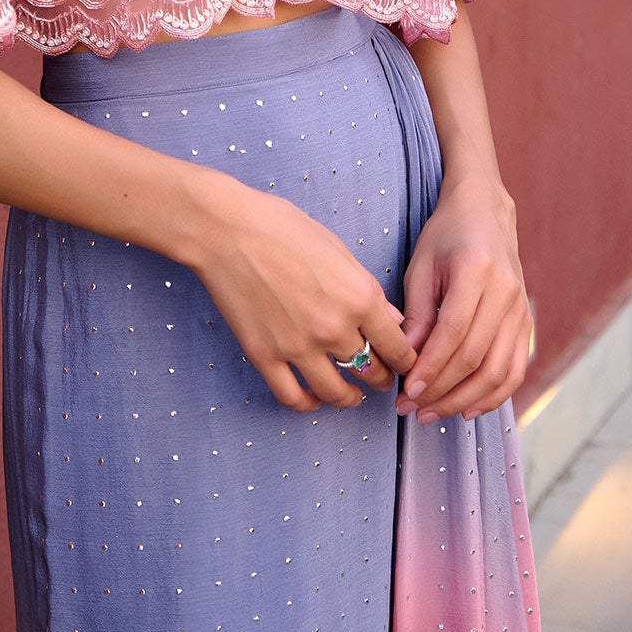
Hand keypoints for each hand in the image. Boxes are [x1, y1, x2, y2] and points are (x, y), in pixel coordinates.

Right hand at [189, 177, 417, 412]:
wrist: (227, 230)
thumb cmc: (282, 228)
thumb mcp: (337, 249)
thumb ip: (367, 288)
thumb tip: (391, 319)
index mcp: (358, 297)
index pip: (397, 347)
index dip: (405, 360)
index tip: (403, 363)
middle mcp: (334, 328)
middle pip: (370, 371)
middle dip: (380, 378)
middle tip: (380, 378)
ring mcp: (298, 346)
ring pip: (336, 392)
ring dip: (349, 398)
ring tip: (351, 396)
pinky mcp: (265, 356)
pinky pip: (293, 397)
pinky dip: (307, 404)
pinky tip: (314, 398)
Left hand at [394, 175, 531, 425]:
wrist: (485, 212)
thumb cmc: (446, 236)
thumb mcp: (421, 266)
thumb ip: (416, 314)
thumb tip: (407, 362)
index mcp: (477, 270)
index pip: (454, 332)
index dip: (431, 367)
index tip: (407, 392)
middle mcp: (506, 292)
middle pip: (476, 357)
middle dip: (442, 391)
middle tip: (410, 409)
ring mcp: (521, 310)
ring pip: (499, 372)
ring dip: (464, 401)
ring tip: (432, 414)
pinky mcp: (527, 324)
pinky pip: (515, 370)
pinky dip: (493, 396)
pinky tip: (467, 409)